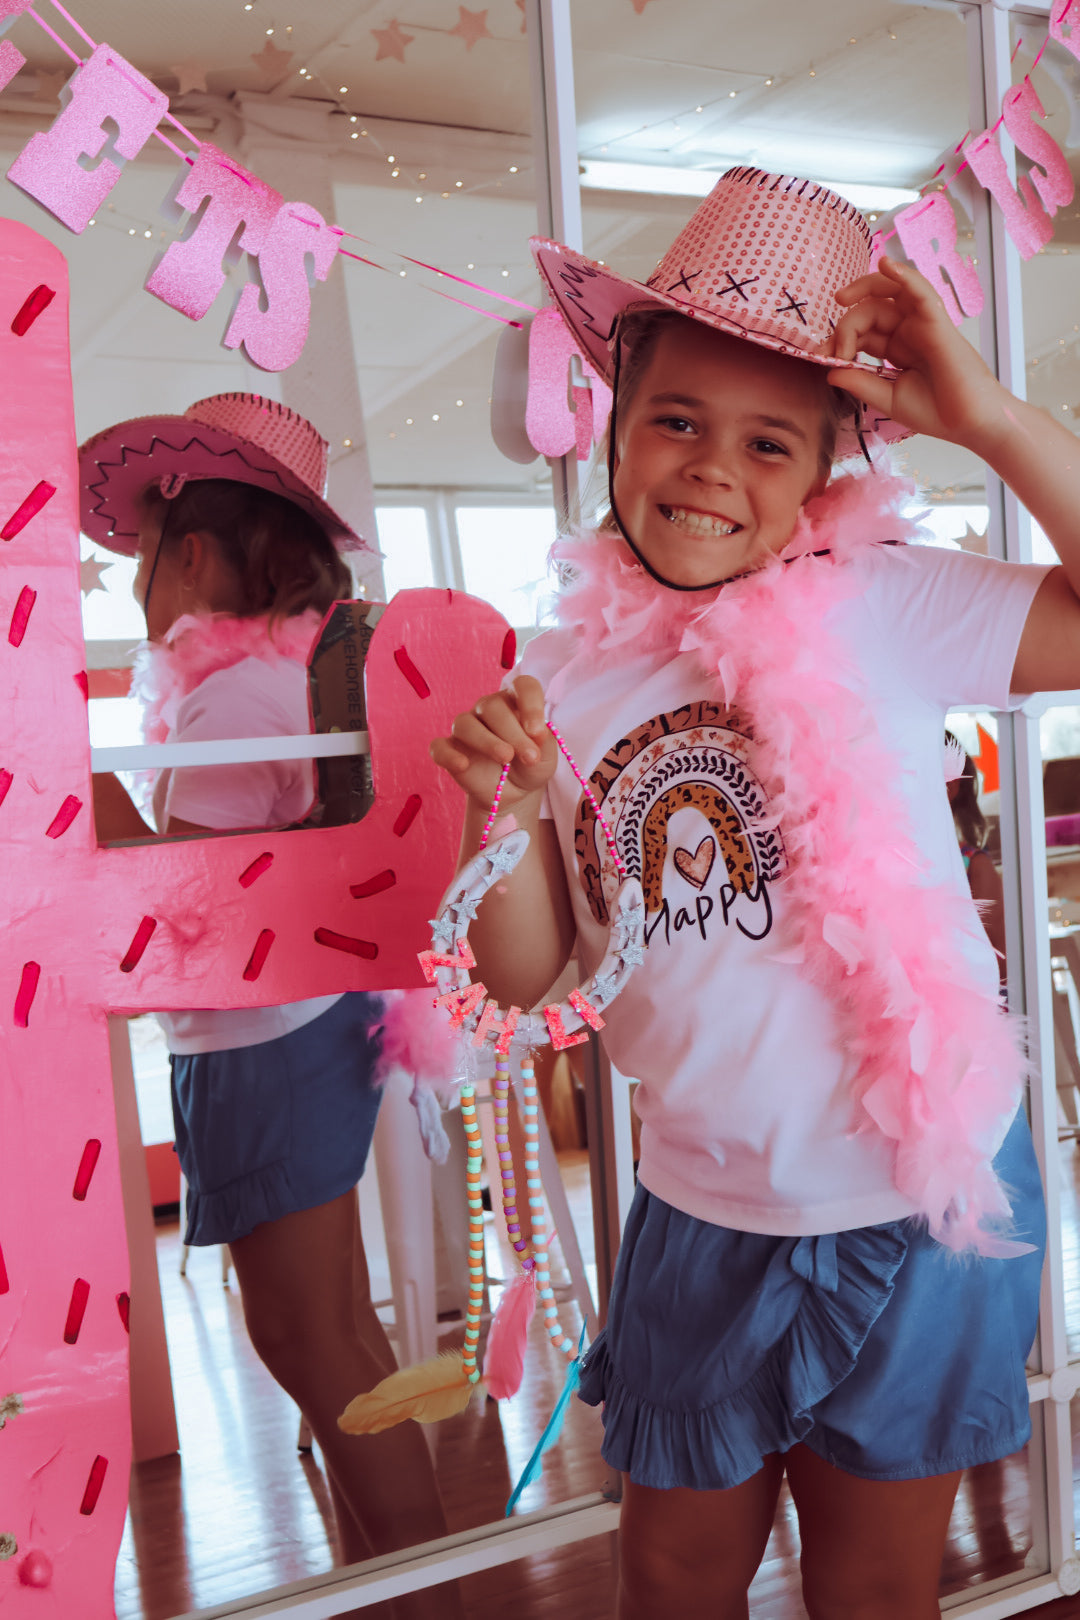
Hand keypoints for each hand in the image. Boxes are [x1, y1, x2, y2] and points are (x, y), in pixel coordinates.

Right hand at [431, 675, 557, 809]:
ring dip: (486, 741)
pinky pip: (439, 746)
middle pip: (493, 707)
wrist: (514, 792)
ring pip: (465, 724)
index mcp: (515, 701)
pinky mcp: (449, 749)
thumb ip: (544, 742)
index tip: (538, 732)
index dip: (531, 705)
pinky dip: (448, 755)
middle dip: (513, 733)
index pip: (522, 686)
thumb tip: (537, 733)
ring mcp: (466, 728)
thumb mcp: (545, 756)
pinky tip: (462, 765)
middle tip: (529, 757)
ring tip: (505, 759)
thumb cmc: (531, 765)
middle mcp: (488, 709)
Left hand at [825, 255, 1006, 453]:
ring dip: (865, 287)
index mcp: (896, 347)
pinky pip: (921, 292)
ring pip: (892, 292)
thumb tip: (830, 372)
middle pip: (871, 309)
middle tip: (835, 350)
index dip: (839, 339)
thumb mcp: (887, 398)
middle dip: (847, 325)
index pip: (863, 331)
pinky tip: (887, 265)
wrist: (969, 424)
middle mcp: (909, 331)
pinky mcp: (938, 323)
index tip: (822, 359)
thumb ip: (860, 383)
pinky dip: (905, 276)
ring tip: (842, 298)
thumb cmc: (936, 412)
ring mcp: (923, 324)